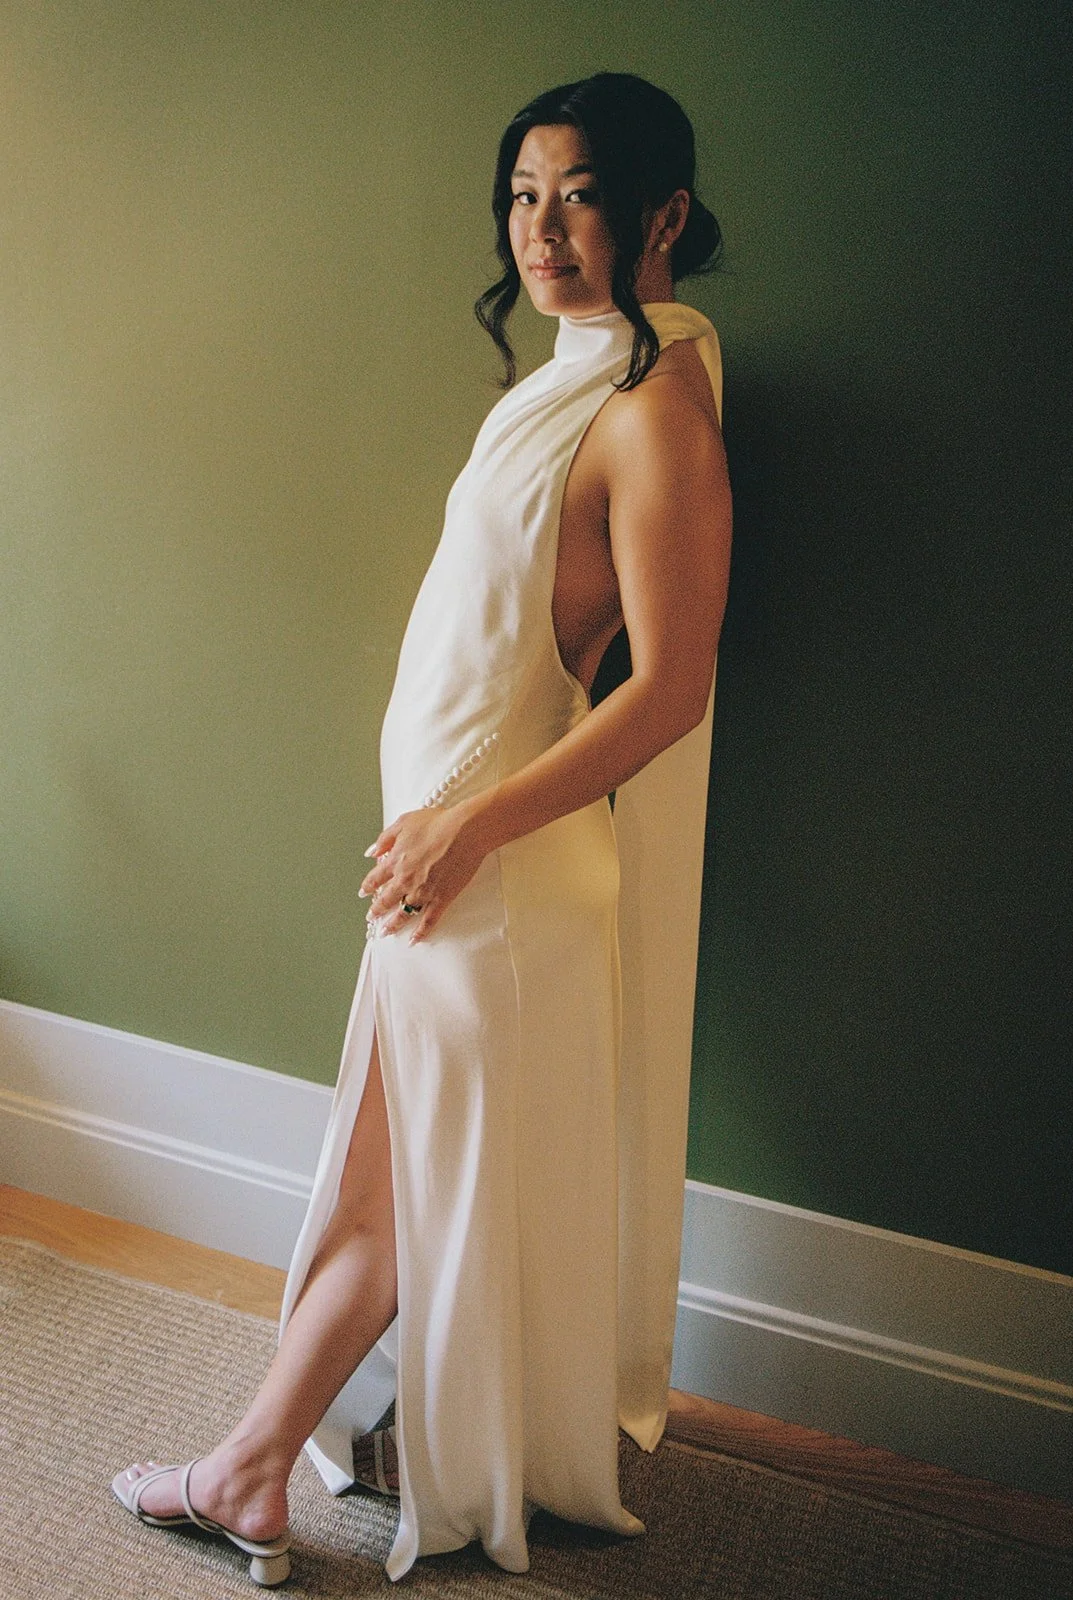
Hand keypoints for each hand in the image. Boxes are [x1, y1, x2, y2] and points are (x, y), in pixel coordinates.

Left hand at [359, 801, 484, 943]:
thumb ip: (385, 839)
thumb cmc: (437, 823)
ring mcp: (423, 891)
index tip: (363, 893)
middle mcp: (405, 880)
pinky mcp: (442, 898)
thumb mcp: (404, 822)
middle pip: (386, 900)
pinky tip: (415, 939)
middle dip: (377, 910)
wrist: (464, 831)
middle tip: (371, 917)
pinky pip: (429, 920)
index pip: (376, 879)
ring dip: (393, 924)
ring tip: (386, 932)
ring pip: (404, 913)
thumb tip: (371, 852)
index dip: (368, 887)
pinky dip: (421, 932)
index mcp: (395, 861)